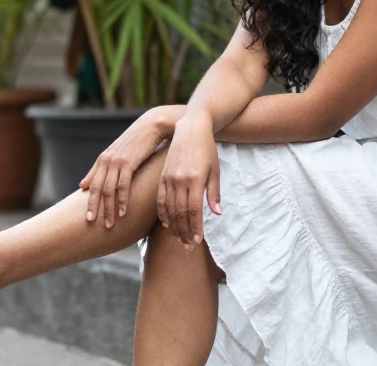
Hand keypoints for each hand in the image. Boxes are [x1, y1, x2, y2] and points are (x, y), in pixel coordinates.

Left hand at [80, 106, 181, 228]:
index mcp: (103, 160)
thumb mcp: (117, 154)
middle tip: (93, 224)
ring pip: (109, 190)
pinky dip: (123, 200)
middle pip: (97, 189)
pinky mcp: (129, 162)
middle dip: (95, 208)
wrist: (152, 125)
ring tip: (110, 224)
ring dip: (109, 209)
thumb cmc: (137, 141)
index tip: (87, 218)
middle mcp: (107, 161)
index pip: (92, 185)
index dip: (89, 202)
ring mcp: (117, 161)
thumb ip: (101, 168)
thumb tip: (83, 185)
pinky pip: (123, 185)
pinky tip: (124, 212)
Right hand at [158, 113, 220, 249]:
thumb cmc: (207, 150)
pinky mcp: (162, 176)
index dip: (195, 227)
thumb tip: (216, 214)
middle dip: (184, 231)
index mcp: (195, 179)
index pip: (194, 210)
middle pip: (180, 213)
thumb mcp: (215, 170)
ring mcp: (169, 178)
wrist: (191, 129)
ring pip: (169, 209)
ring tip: (179, 239)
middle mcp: (180, 180)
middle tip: (188, 246)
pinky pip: (160, 199)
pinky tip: (167, 224)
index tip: (197, 241)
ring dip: (174, 226)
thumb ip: (214, 193)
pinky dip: (163, 213)